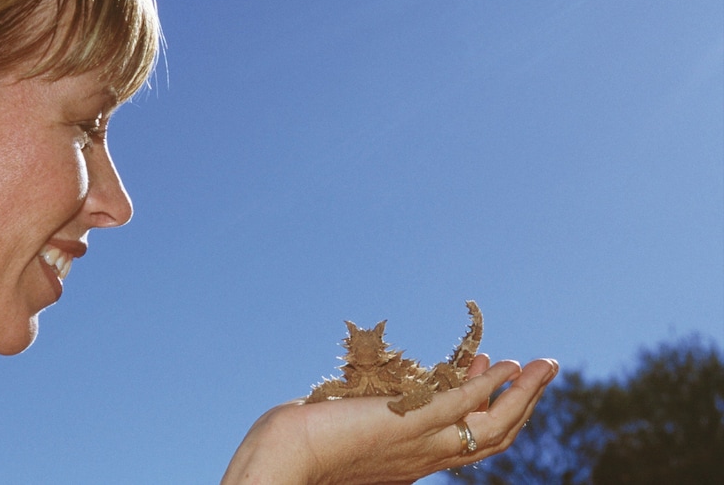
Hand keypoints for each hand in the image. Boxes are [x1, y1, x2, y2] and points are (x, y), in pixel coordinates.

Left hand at [222, 356, 557, 484]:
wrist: (282, 459)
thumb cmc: (302, 447)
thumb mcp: (351, 429)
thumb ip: (372, 420)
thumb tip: (374, 398)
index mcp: (414, 462)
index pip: (469, 438)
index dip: (490, 405)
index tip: (494, 367)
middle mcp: (425, 457)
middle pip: (493, 436)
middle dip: (524, 402)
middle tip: (544, 368)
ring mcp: (420, 443)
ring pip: (491, 425)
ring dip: (523, 393)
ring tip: (545, 365)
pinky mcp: (407, 423)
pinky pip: (460, 405)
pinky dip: (487, 386)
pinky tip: (506, 366)